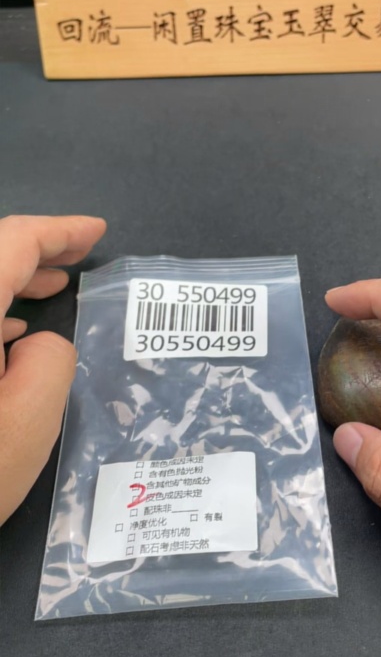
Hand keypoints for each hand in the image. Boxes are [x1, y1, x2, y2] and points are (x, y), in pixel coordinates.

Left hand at [0, 215, 106, 525]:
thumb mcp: (25, 426)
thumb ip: (50, 362)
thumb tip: (38, 342)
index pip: (10, 243)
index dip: (57, 231)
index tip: (95, 232)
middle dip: (32, 251)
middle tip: (78, 259)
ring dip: (5, 280)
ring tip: (50, 290)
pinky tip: (5, 337)